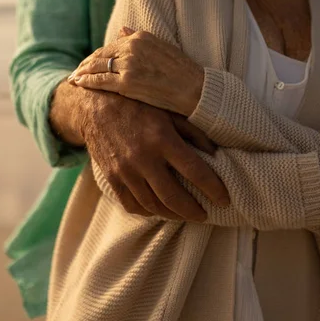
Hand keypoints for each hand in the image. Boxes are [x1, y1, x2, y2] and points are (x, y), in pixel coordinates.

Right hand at [50, 82, 229, 220]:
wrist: (94, 106)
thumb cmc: (137, 105)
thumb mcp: (169, 110)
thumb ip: (193, 131)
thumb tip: (216, 153)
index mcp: (162, 138)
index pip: (195, 171)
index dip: (213, 188)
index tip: (225, 199)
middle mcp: (143, 158)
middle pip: (174, 197)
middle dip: (193, 211)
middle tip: (205, 215)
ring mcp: (125, 171)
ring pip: (153, 205)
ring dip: (173, 214)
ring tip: (185, 214)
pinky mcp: (112, 178)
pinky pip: (132, 204)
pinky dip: (149, 211)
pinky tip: (160, 209)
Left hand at [69, 28, 204, 116]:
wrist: (196, 90)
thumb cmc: (183, 72)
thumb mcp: (162, 47)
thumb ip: (139, 38)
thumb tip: (122, 30)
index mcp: (140, 37)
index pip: (111, 45)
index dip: (97, 55)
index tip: (88, 62)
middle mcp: (132, 47)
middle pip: (100, 55)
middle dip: (86, 63)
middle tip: (76, 71)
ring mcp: (128, 65)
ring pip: (97, 67)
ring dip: (82, 72)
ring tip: (74, 78)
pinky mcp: (127, 83)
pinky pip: (100, 81)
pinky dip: (87, 82)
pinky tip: (78, 84)